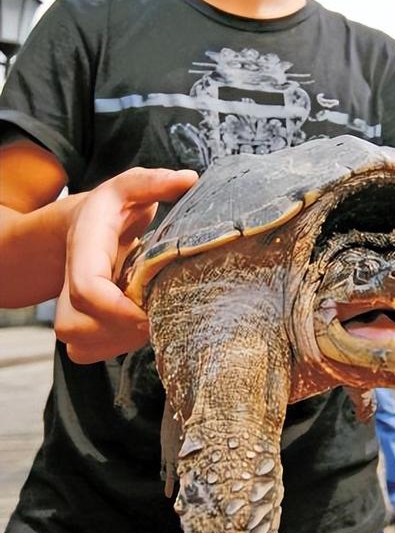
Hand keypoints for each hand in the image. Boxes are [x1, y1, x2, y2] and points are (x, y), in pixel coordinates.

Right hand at [55, 167, 197, 362]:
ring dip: (119, 342)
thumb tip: (188, 179)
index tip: (151, 312)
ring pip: (80, 346)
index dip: (119, 309)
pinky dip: (112, 348)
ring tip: (150, 319)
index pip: (88, 289)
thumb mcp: (130, 187)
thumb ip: (155, 182)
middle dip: (123, 330)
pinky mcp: (76, 326)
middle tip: (159, 314)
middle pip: (78, 327)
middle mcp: (70, 280)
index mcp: (85, 247)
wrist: (80, 227)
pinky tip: (135, 327)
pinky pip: (85, 353)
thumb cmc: (111, 209)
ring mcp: (68, 307)